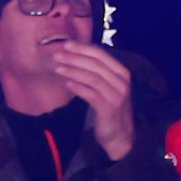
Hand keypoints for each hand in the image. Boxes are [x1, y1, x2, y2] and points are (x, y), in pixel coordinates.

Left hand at [50, 43, 134, 160]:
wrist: (119, 135)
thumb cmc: (109, 109)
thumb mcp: (106, 88)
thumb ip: (97, 73)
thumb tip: (77, 57)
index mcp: (122, 72)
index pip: (101, 55)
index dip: (83, 48)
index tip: (67, 44)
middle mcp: (122, 81)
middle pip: (96, 64)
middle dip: (75, 57)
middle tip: (58, 55)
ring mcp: (117, 95)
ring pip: (93, 77)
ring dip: (74, 71)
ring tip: (58, 69)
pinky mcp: (109, 108)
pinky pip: (91, 94)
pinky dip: (78, 88)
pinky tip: (67, 84)